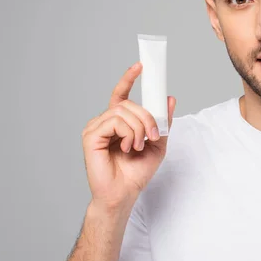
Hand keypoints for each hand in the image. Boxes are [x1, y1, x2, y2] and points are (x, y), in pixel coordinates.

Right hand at [81, 61, 175, 208]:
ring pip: (123, 111)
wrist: (124, 194)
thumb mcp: (158, 143)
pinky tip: (127, 147)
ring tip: (138, 146)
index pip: (121, 95)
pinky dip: (127, 133)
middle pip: (128, 104)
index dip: (129, 79)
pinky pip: (114, 121)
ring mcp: (95, 128)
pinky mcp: (91, 136)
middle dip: (147, 117)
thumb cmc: (136, 172)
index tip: (140, 66)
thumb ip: (163, 122)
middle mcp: (104, 122)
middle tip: (153, 135)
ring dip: (139, 128)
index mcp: (118, 123)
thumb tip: (169, 98)